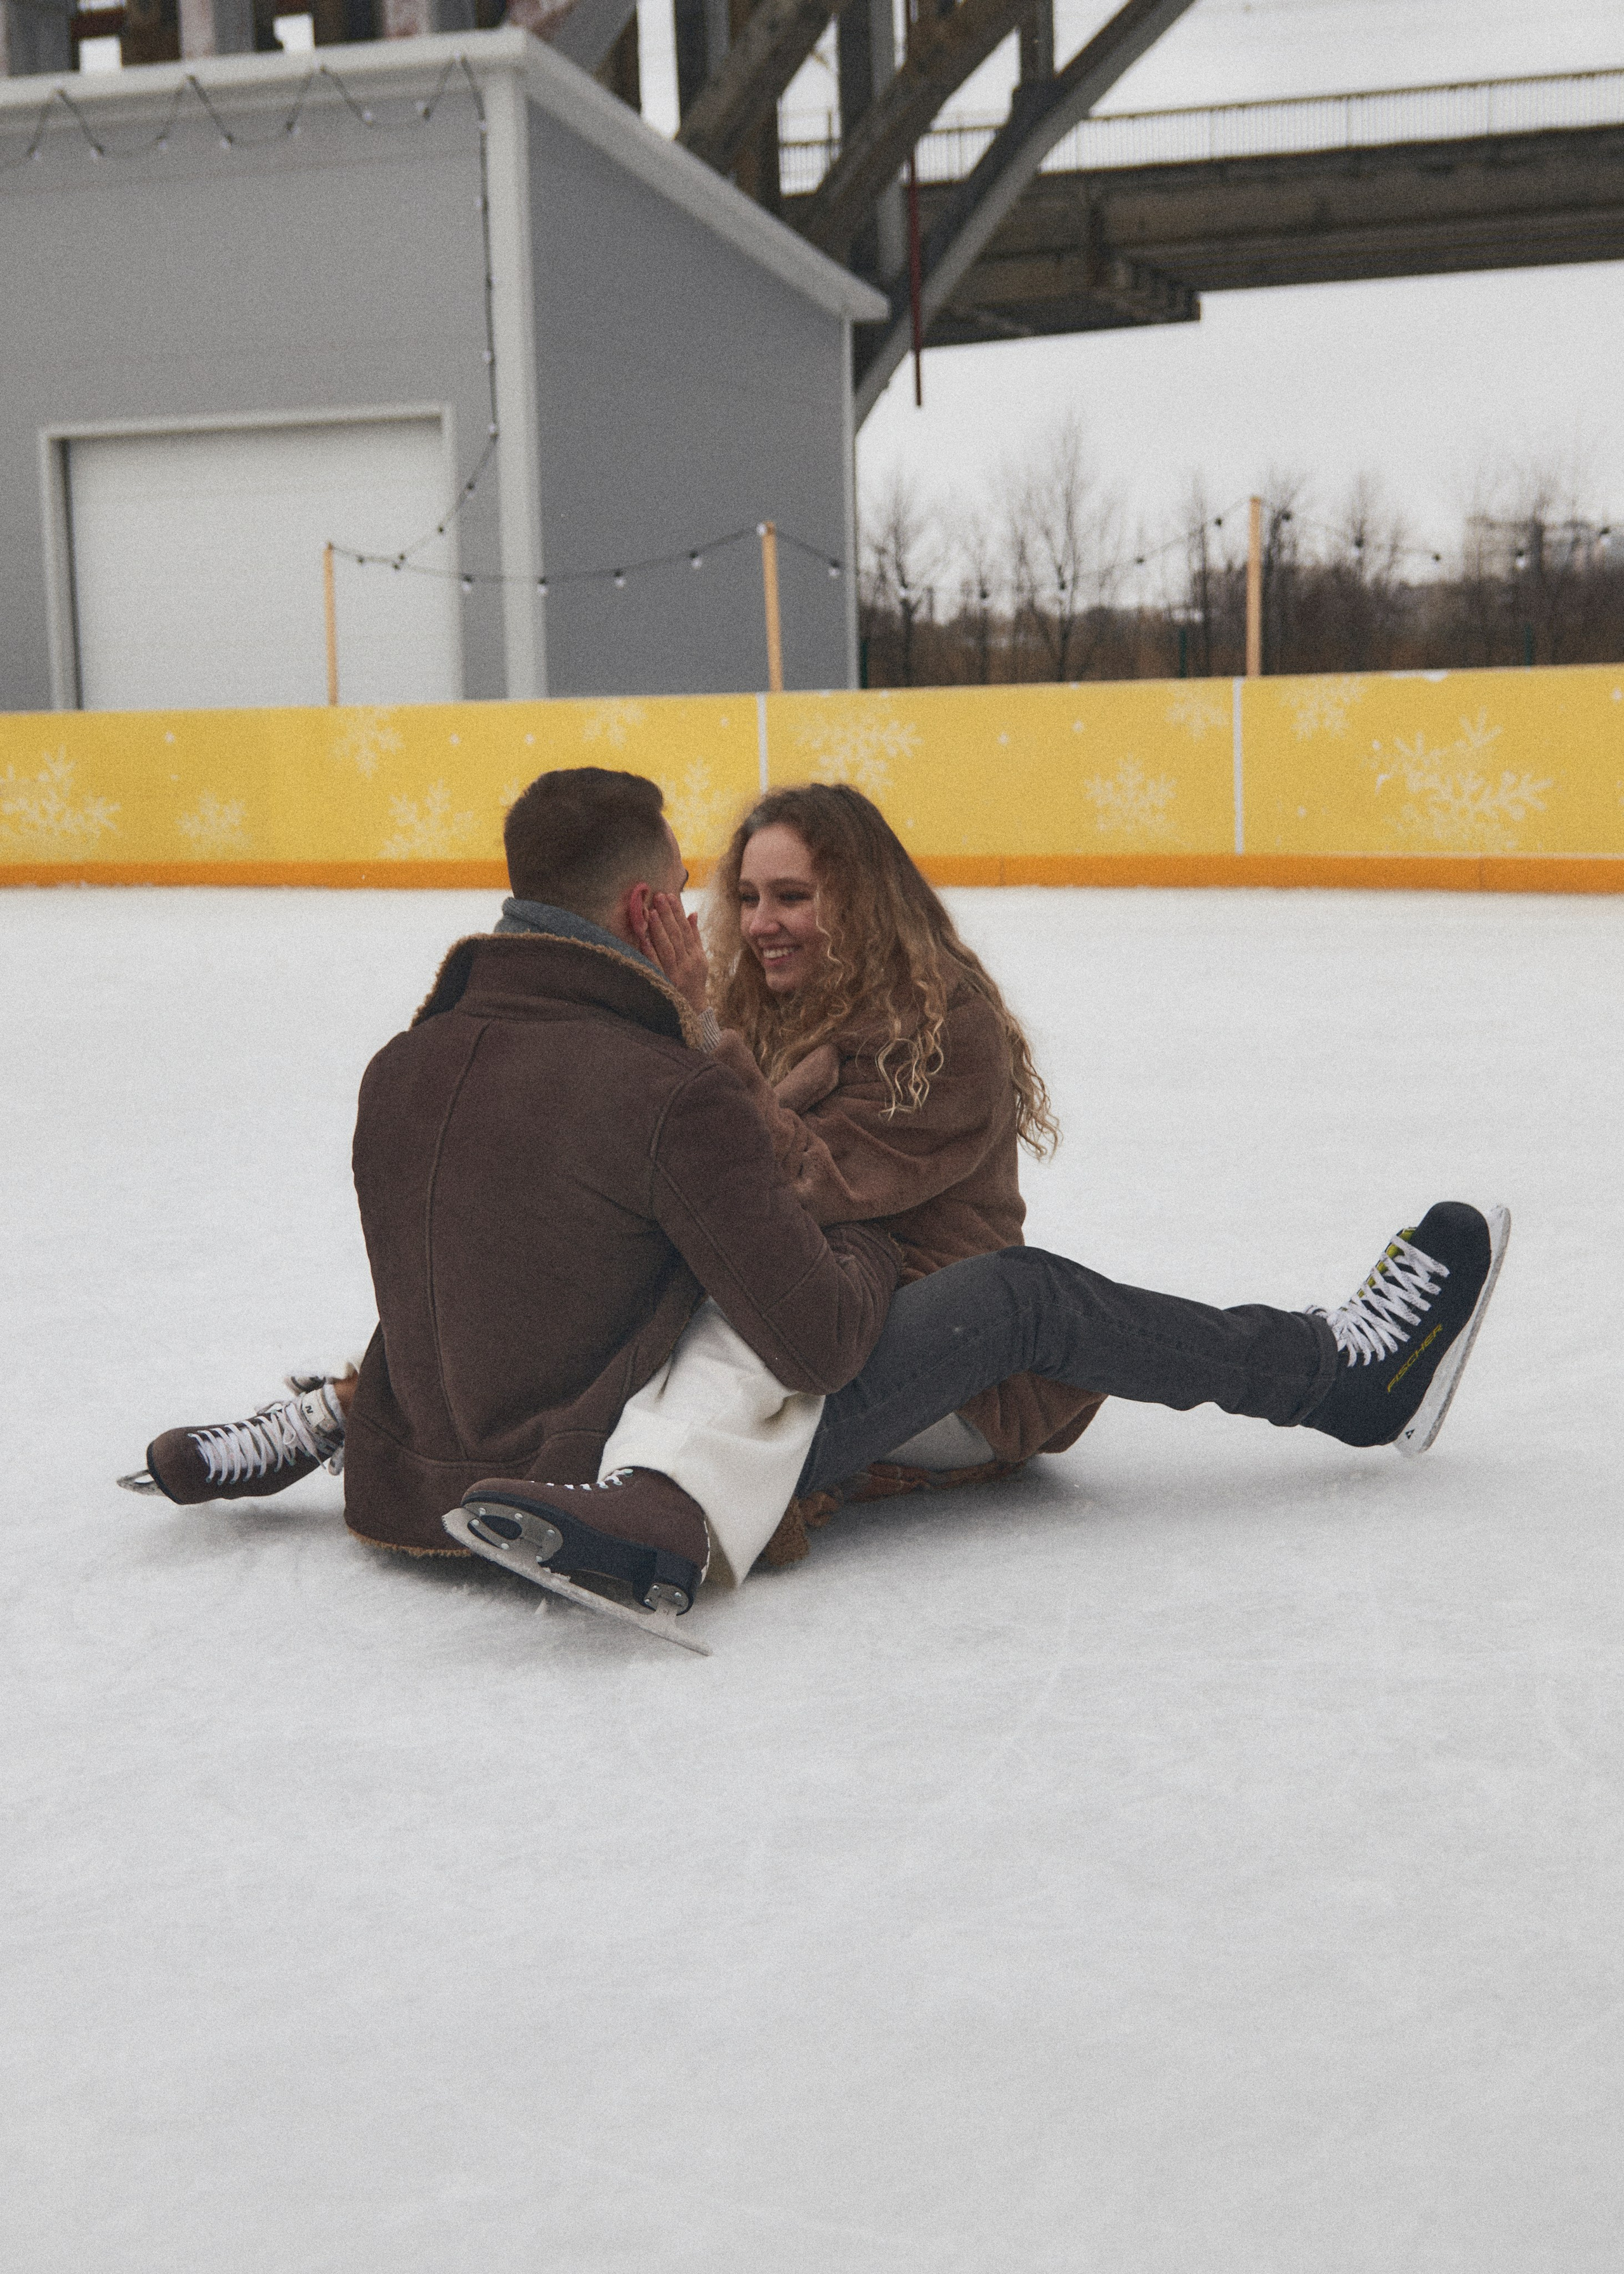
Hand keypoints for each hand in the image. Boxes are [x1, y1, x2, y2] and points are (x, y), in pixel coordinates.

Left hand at [642, 891, 709, 1016]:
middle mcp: (687, 964)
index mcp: (696, 956)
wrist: (692, 1010)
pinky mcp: (665, 983)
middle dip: (668, 915)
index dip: (678, 913)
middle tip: (659, 897)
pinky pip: (656, 965)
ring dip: (660, 929)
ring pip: (668, 948)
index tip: (670, 896)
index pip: (687, 930)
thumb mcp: (700, 960)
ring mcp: (676, 974)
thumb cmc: (695, 982)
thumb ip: (695, 936)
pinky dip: (650, 952)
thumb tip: (692, 913)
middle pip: (677, 936)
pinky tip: (644, 939)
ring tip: (652, 912)